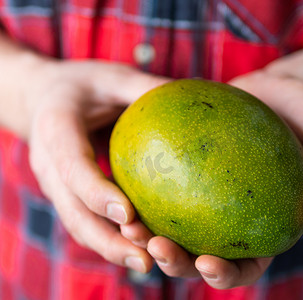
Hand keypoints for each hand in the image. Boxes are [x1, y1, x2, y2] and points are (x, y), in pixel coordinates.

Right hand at [27, 60, 168, 271]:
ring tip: (148, 264)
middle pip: (73, 212)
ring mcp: (54, 184)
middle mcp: (48, 164)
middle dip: (108, 240)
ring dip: (111, 248)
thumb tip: (198, 95)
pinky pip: (87, 221)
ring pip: (79, 226)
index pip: (73, 167)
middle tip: (146, 259)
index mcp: (55, 129)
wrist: (43, 97)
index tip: (128, 215)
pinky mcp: (68, 194)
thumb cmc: (83, 85)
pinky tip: (142, 247)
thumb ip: (146, 88)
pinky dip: (111, 238)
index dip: (97, 193)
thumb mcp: (114, 76)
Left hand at [122, 58, 302, 288]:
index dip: (225, 274)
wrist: (281, 87)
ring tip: (129, 224)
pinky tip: (125, 184)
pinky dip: (144, 192)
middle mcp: (230, 218)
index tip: (207, 262)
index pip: (244, 265)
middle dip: (174, 262)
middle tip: (154, 245)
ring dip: (148, 234)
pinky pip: (163, 185)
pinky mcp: (186, 170)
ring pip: (173, 226)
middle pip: (198, 254)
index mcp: (263, 227)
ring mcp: (205, 196)